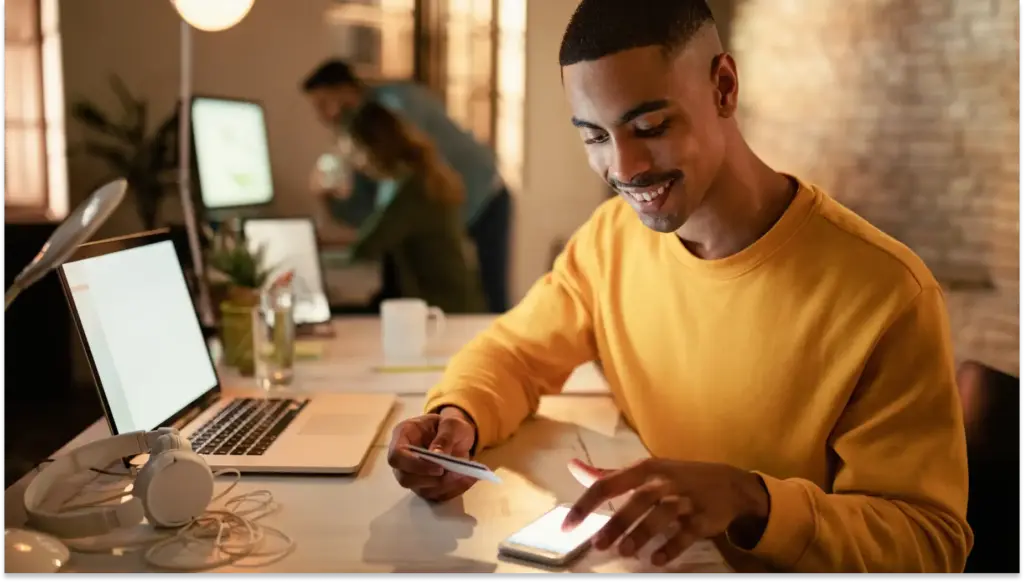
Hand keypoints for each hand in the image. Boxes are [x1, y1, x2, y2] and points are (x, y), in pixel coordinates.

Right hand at [387, 407, 477, 501]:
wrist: (457, 436)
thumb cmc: (450, 426)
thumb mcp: (452, 424)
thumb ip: (445, 437)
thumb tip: (437, 455)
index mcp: (403, 436)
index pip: (396, 456)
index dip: (414, 465)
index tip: (438, 467)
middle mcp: (404, 459)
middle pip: (405, 478)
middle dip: (430, 480)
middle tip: (453, 472)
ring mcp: (414, 475)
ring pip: (422, 490)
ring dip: (445, 486)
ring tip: (465, 475)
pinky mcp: (427, 486)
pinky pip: (437, 496)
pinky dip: (454, 490)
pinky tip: (468, 479)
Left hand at [562, 458, 769, 566]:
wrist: (729, 484)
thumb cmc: (677, 477)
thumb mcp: (645, 470)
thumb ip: (609, 474)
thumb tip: (573, 468)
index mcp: (644, 469)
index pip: (608, 483)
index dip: (586, 505)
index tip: (567, 526)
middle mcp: (664, 481)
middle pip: (638, 499)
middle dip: (617, 522)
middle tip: (598, 545)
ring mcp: (686, 499)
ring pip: (663, 514)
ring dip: (643, 532)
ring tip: (625, 552)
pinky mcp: (704, 517)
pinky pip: (687, 532)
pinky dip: (672, 546)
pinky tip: (657, 560)